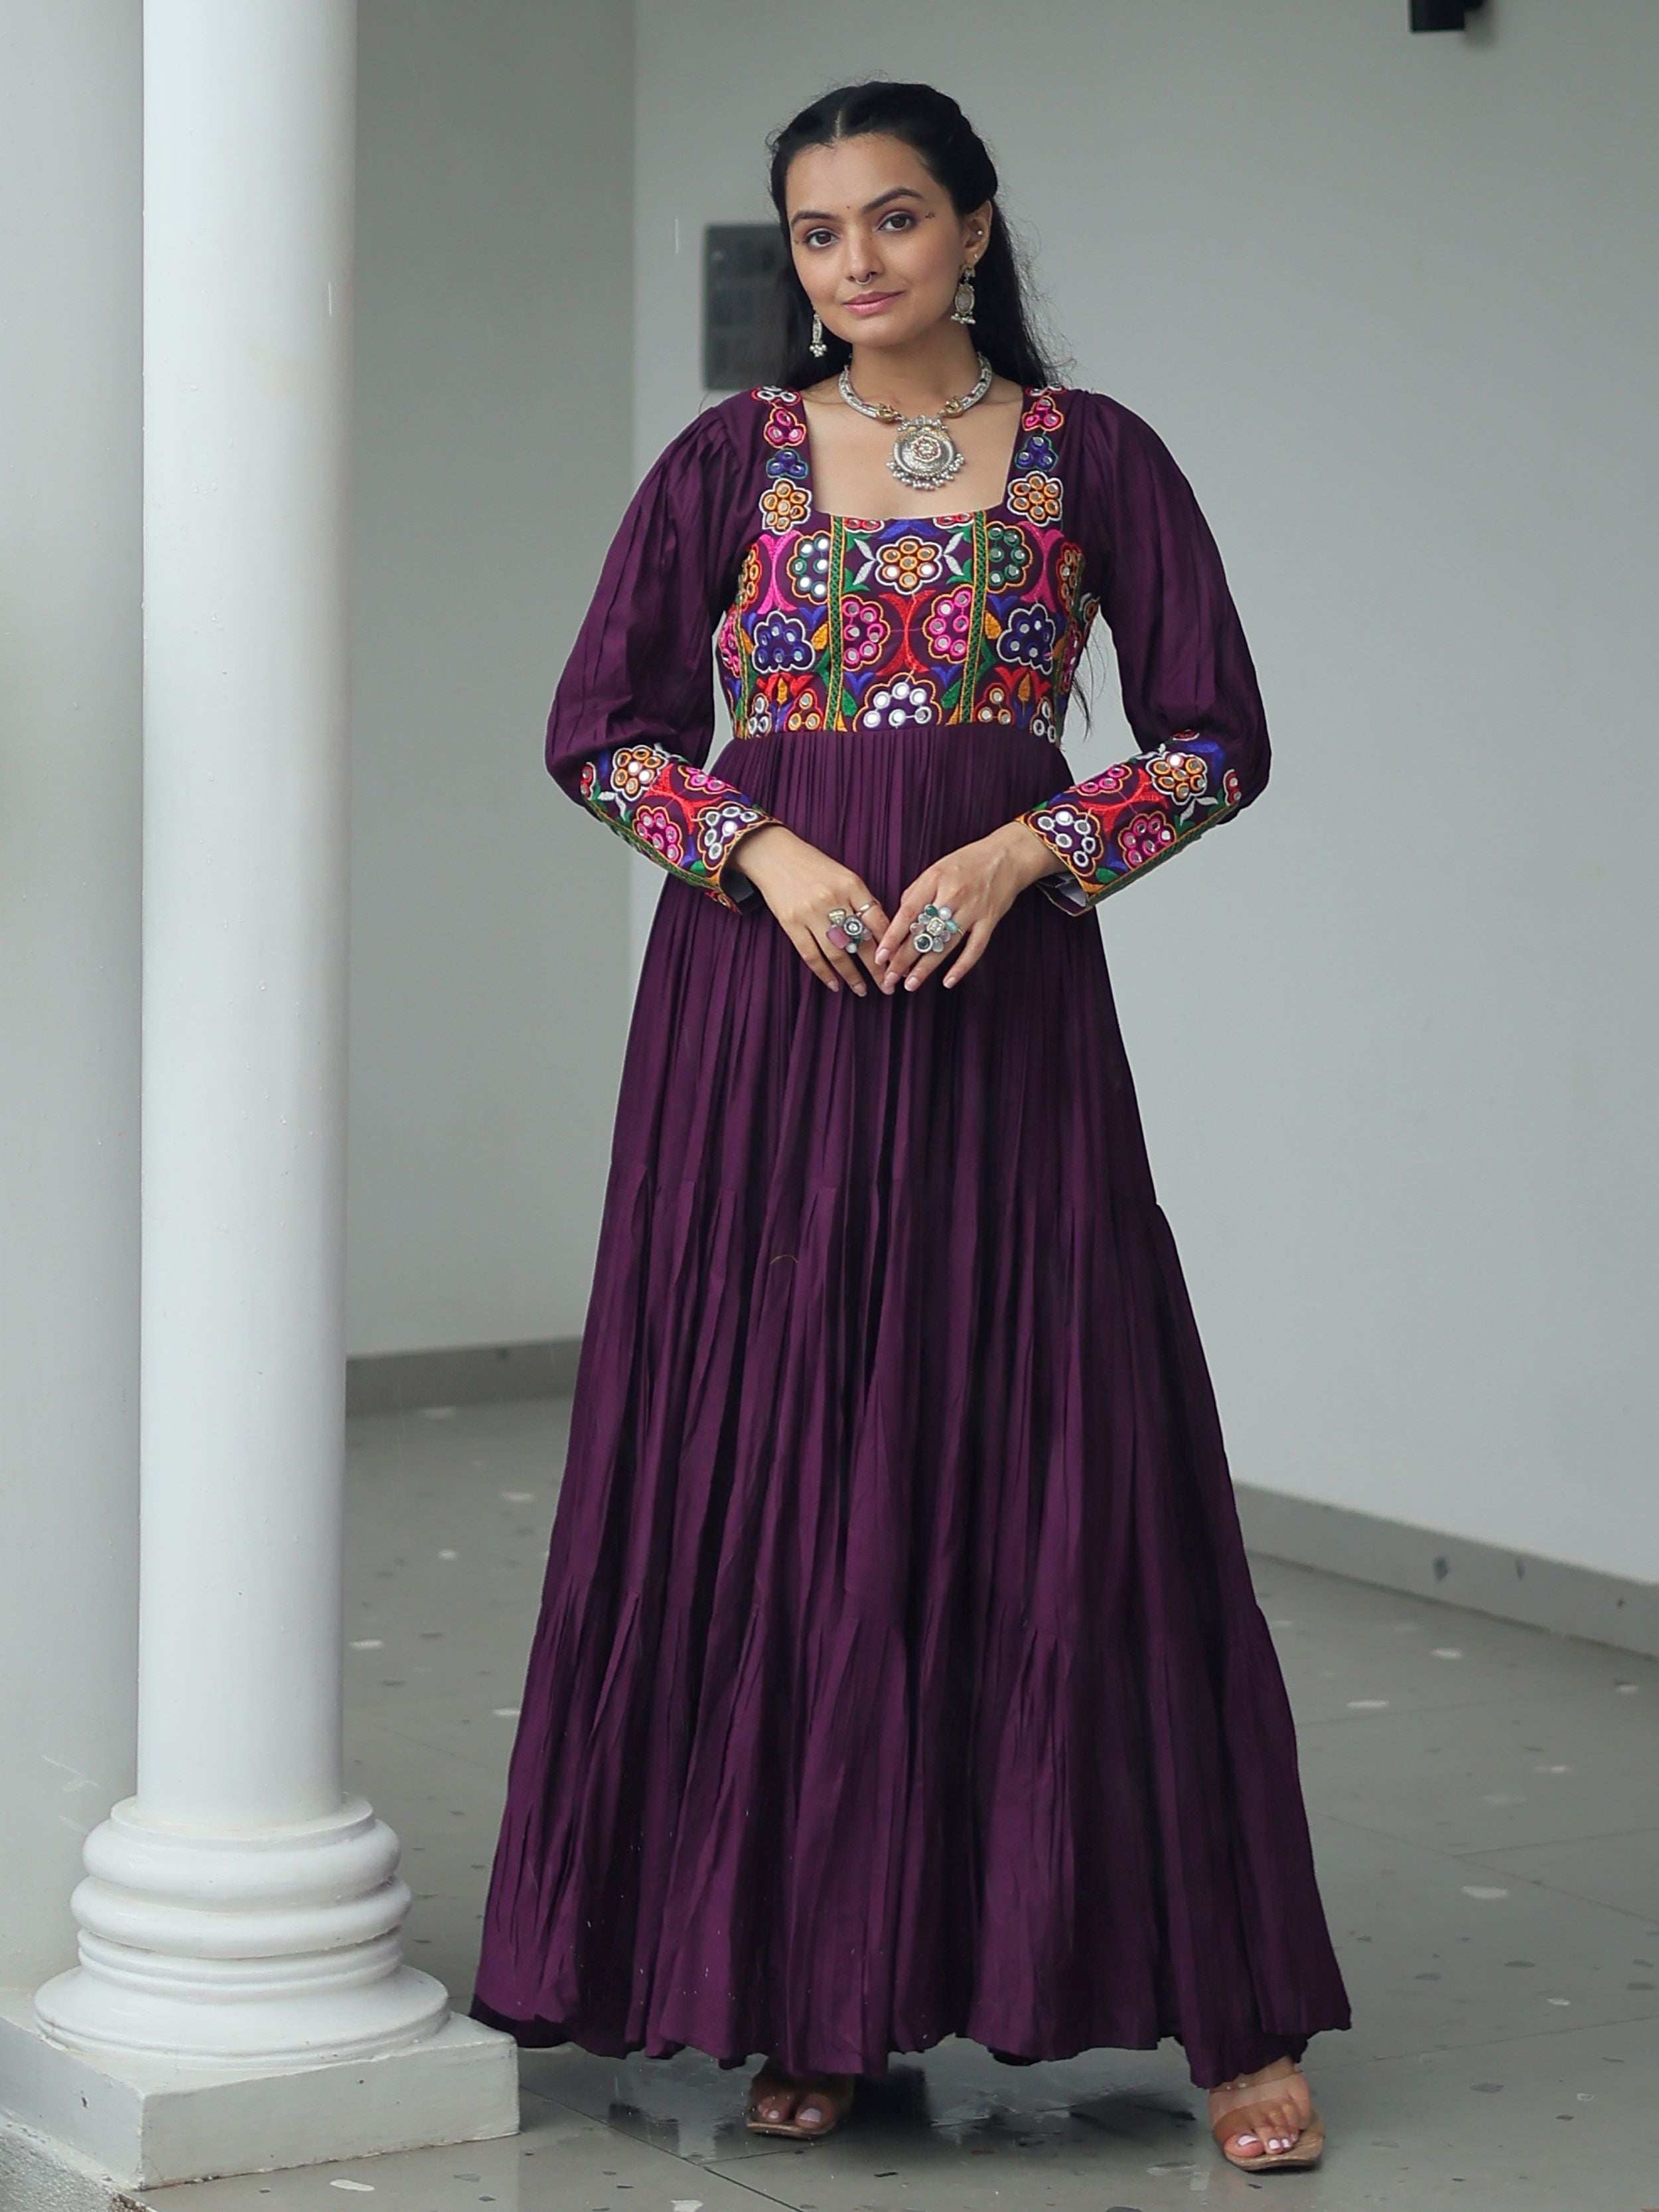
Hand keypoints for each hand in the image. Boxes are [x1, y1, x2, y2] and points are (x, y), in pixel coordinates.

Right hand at [727, 823, 891, 995]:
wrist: (773, 855)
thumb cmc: (813, 865)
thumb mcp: (844, 875)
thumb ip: (861, 900)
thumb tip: (880, 930)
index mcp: (851, 885)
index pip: (877, 921)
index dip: (889, 946)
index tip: (897, 963)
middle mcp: (833, 900)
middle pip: (861, 941)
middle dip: (877, 969)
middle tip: (887, 987)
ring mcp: (810, 913)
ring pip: (837, 953)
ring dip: (852, 976)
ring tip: (863, 990)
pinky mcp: (791, 923)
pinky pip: (811, 955)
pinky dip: (824, 973)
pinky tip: (835, 984)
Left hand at [873, 821, 1055, 992]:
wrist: (1007, 855)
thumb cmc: (968, 861)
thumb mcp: (936, 868)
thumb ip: (916, 892)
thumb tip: (900, 919)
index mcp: (935, 879)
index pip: (908, 913)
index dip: (892, 937)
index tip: (880, 956)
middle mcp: (953, 895)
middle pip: (924, 932)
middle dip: (904, 959)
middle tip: (889, 978)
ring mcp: (973, 909)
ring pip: (945, 944)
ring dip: (926, 967)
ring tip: (910, 984)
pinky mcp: (989, 920)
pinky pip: (974, 948)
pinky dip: (961, 967)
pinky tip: (947, 981)